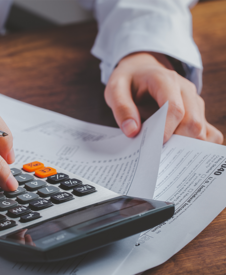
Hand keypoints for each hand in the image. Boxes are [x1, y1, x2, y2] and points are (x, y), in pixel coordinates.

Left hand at [104, 52, 222, 143]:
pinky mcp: (198, 112)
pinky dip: (197, 145)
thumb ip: (122, 108)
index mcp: (164, 80)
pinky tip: (178, 149)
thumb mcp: (115, 89)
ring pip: (202, 131)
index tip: (153, 146)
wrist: (141, 71)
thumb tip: (132, 131)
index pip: (174, 108)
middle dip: (176, 143)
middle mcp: (185, 90)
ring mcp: (194, 101)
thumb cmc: (128, 81)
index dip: (166, 130)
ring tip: (164, 152)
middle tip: (156, 153)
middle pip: (193, 123)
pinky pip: (209, 133)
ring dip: (184, 146)